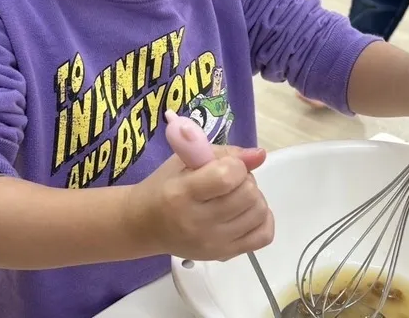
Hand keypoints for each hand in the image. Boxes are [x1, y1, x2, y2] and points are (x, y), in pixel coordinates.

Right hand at [129, 141, 272, 261]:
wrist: (145, 225)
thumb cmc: (164, 187)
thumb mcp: (184, 160)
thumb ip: (223, 153)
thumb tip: (259, 155)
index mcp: (182, 194)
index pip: (227, 177)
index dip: (235, 165)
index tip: (225, 165)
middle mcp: (198, 222)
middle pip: (248, 194)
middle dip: (245, 180)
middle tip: (230, 181)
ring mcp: (213, 243)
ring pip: (259, 213)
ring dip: (254, 198)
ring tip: (236, 196)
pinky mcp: (224, 255)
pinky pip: (263, 236)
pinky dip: (262, 220)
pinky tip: (246, 212)